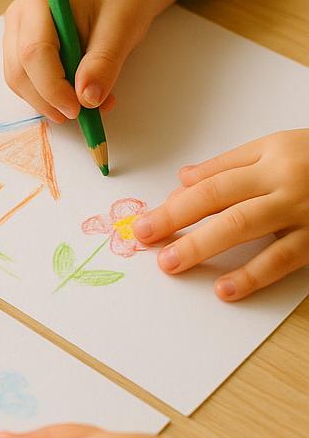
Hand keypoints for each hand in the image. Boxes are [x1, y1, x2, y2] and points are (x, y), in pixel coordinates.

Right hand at [3, 0, 200, 120]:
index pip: (34, 52)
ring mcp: (16, 36)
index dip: (53, 86)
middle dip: (49, 99)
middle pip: (20, 71)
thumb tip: (87, 99)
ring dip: (50, 101)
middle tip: (84, 113)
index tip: (79, 108)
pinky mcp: (21, 52)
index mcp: (37, 2)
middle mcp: (18, 18)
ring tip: (90, 102)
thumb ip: (103, 63)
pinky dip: (51, 97)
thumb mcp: (122, 28)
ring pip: (20, 82)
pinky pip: (28, 84)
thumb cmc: (122, 0)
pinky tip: (79, 94)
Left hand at [133, 130, 308, 298]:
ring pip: (245, 227)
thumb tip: (183, 180)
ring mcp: (303, 213)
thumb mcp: (277, 147)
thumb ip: (229, 164)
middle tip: (145, 239)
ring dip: (204, 247)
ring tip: (173, 264)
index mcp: (269, 159)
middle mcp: (283, 183)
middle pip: (221, 203)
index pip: (211, 184)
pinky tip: (226, 289)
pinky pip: (283, 259)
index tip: (145, 221)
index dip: (176, 204)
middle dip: (177, 222)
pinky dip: (253, 275)